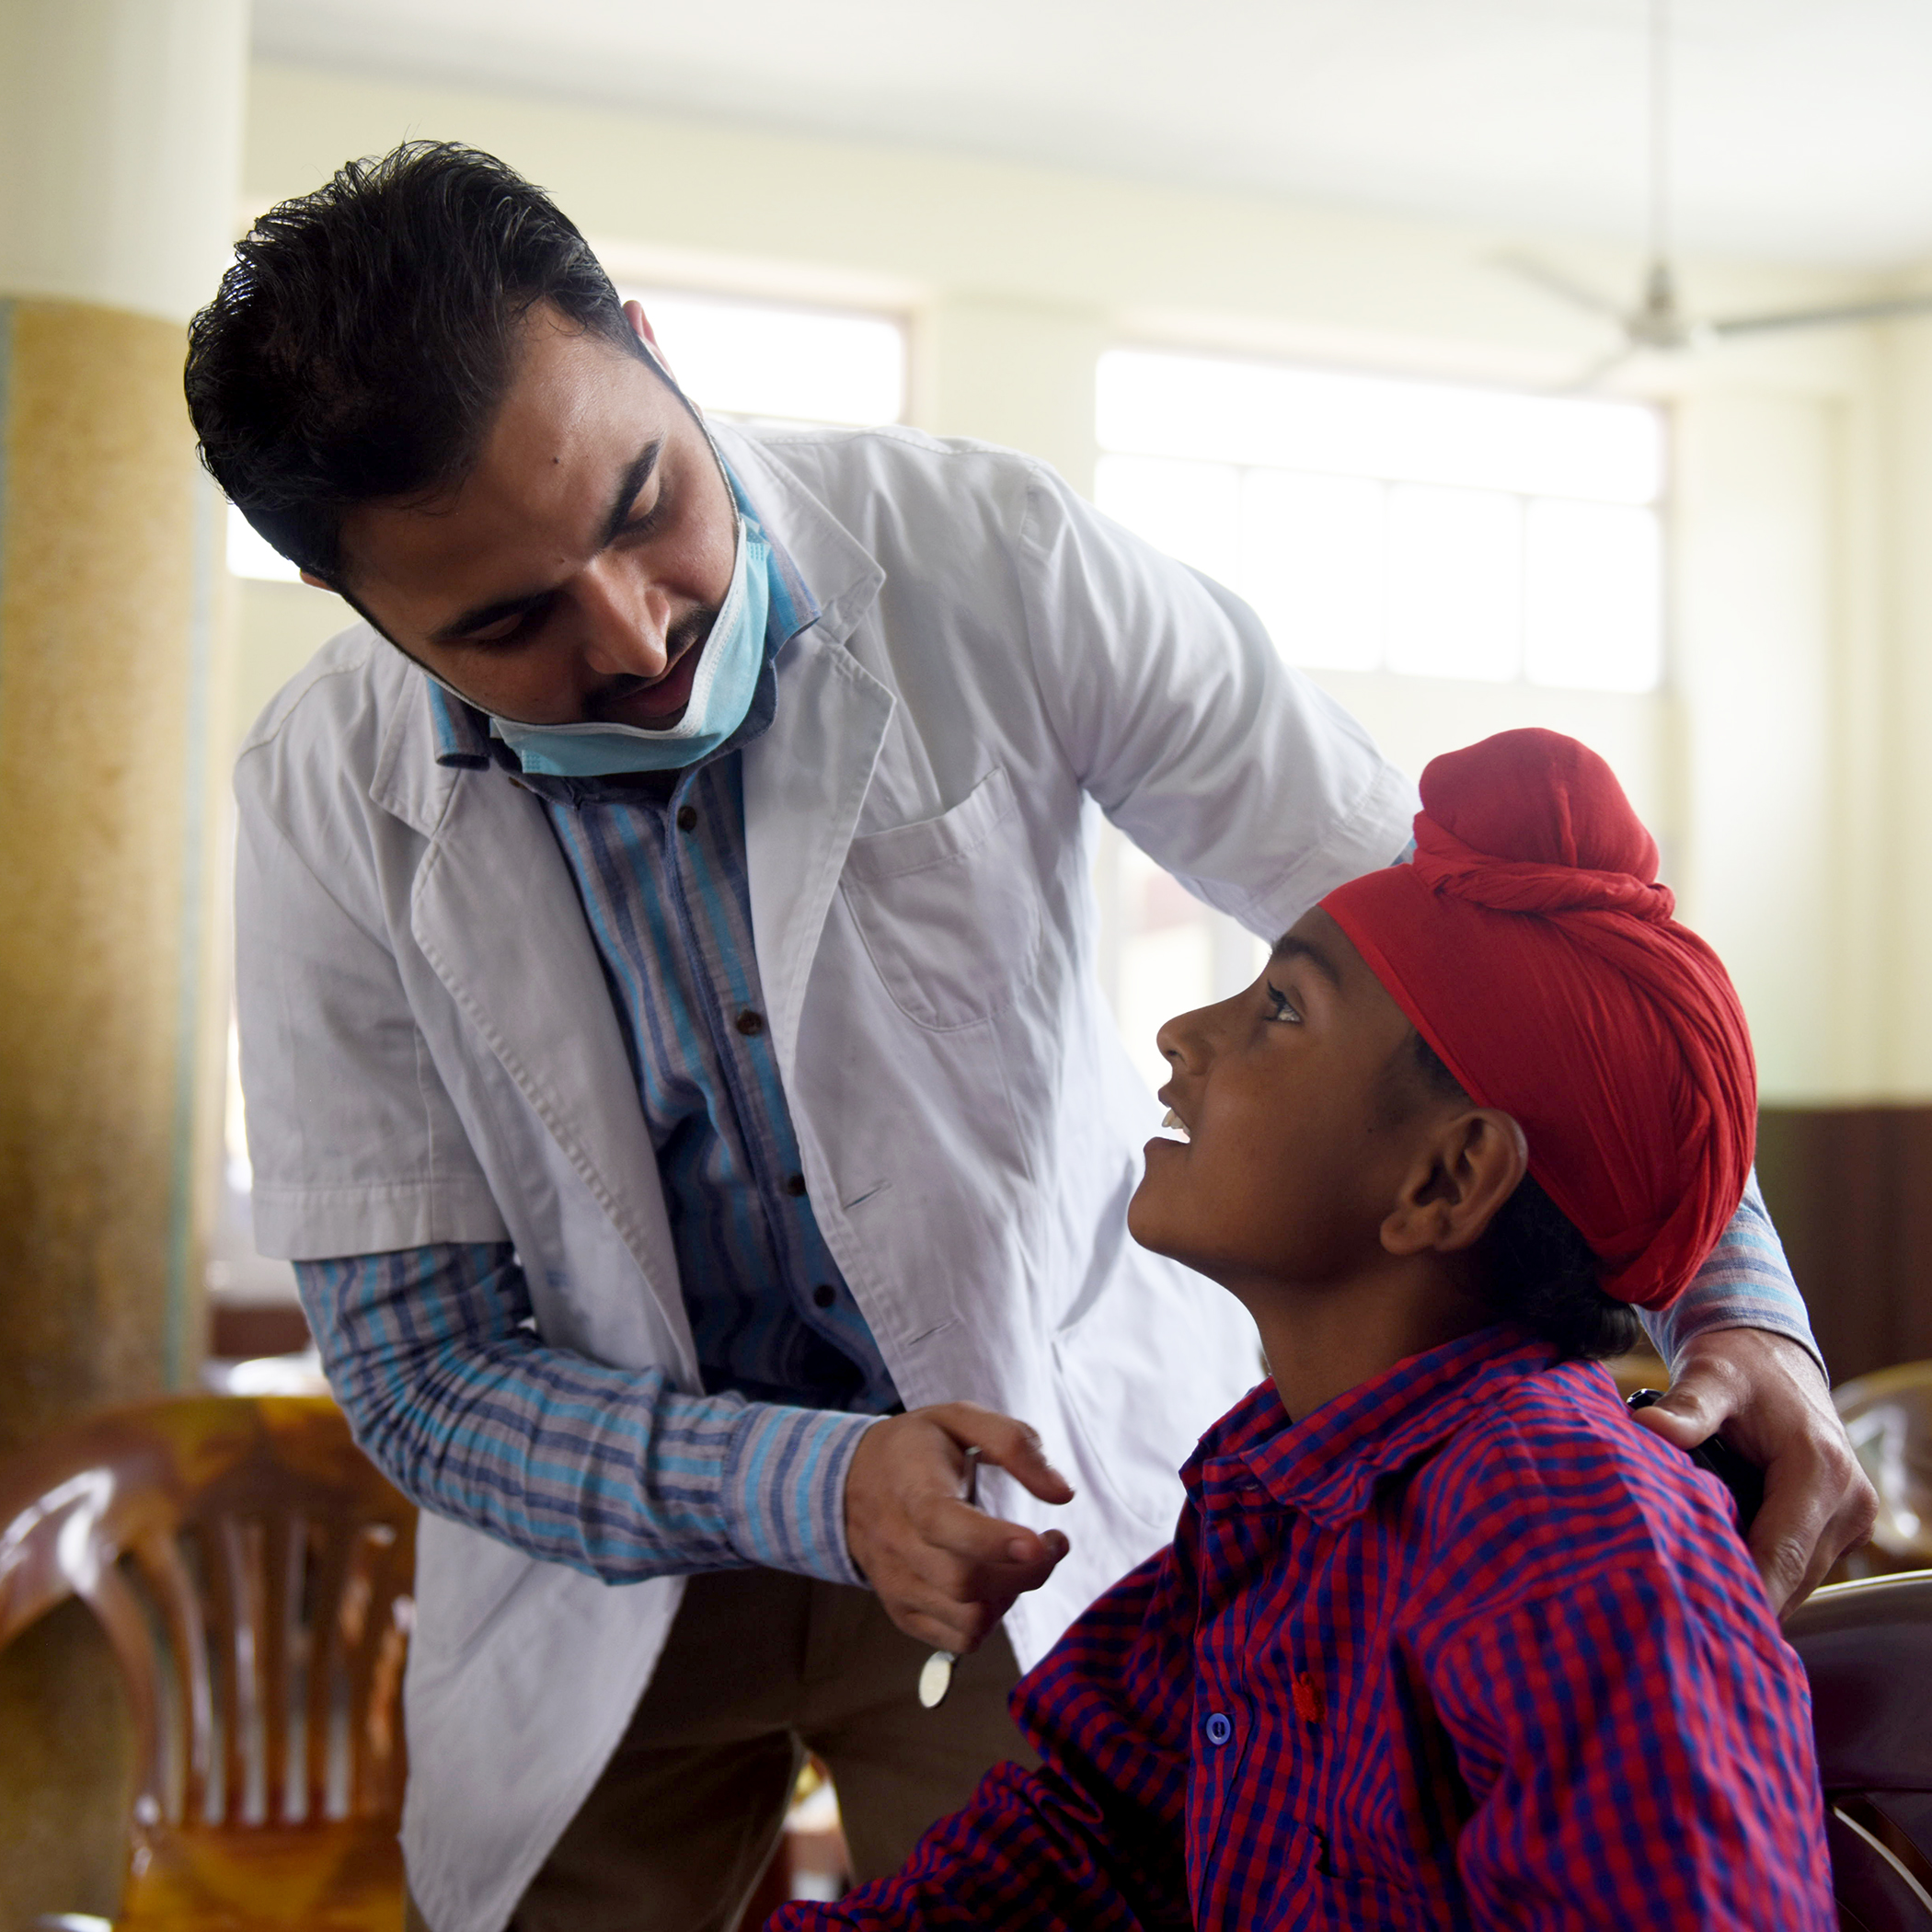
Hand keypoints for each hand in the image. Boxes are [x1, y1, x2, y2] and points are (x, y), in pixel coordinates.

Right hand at [845, 1402, 1073, 1652]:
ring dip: (1011, 1596)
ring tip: (1018, 1563)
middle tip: (1050, 1543)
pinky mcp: (902, 1612)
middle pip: (965, 1582)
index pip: (943, 1524)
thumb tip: (1063, 1493)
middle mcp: (897, 1543)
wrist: (850, 1481)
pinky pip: (960, 1640)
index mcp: (912, 1487)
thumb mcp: (960, 1419)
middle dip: (1026, 1571)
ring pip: (968, 1619)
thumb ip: (1014, 1444)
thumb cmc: (916, 1448)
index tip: (1038, 1540)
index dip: (992, 1540)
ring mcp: (897, 1584)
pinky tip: (994, 1585)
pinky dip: (990, 1619)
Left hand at [1630, 1327, 1876, 1614]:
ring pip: (1799, 1579)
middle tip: (1679, 1618)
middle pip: (1793, 1577)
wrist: (1771, 1354)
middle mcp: (1849, 1501)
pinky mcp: (1839, 1525)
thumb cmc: (1739, 1365)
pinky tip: (1718, 1578)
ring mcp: (1850, 1517)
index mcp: (1820, 1469)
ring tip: (1692, 1604)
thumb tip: (1646, 1429)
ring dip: (1755, 1590)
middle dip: (1743, 1598)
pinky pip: (1800, 1565)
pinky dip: (1765, 1573)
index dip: (1743, 1591)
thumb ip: (1686, 1408)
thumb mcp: (1711, 1376)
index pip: (1781, 1554)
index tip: (1699, 1618)